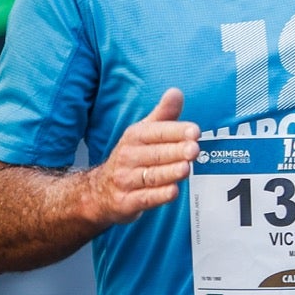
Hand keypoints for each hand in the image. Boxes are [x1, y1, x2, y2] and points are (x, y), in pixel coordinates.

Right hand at [92, 88, 199, 224]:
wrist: (99, 192)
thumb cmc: (131, 158)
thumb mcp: (143, 133)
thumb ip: (163, 115)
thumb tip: (176, 92)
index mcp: (134, 137)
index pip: (156, 132)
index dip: (176, 131)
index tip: (195, 131)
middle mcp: (128, 157)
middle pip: (155, 154)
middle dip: (176, 151)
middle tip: (194, 150)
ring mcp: (126, 180)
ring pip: (151, 176)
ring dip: (169, 172)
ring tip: (186, 168)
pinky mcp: (126, 202)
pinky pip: (144, 198)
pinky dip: (159, 196)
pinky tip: (173, 192)